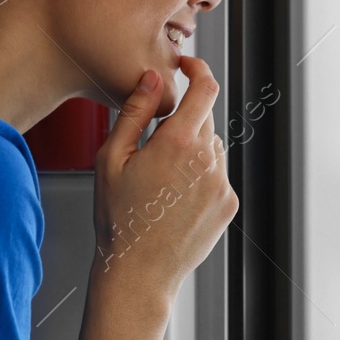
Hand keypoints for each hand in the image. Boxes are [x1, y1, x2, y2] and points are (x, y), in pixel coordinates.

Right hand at [93, 56, 238, 297]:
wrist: (138, 272)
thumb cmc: (118, 218)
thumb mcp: (111, 158)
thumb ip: (135, 111)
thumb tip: (153, 77)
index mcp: (178, 143)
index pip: (205, 88)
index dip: (198, 69)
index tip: (188, 67)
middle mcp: (208, 160)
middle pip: (205, 119)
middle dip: (183, 121)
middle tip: (153, 147)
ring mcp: (222, 184)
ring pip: (212, 148)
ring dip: (192, 151)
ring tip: (161, 183)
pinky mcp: (228, 204)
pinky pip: (217, 175)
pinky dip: (200, 178)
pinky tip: (173, 200)